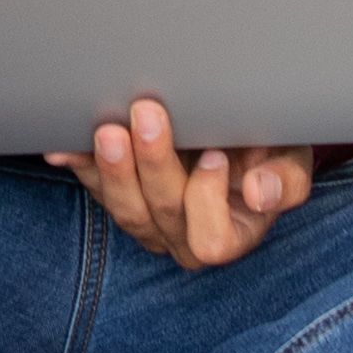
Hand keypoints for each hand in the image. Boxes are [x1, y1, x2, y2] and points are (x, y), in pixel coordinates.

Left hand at [72, 97, 313, 269]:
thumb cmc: (268, 150)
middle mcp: (183, 238)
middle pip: (159, 213)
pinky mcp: (119, 194)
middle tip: (148, 113)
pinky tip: (61, 146)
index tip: (213, 155)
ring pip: (123, 206)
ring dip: (113, 167)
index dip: (208, 199)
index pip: (211, 239)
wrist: (241, 135)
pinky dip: (78, 163)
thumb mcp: (290, 159)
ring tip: (110, 128)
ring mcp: (147, 220)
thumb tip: (259, 192)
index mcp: (230, 235)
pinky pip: (94, 186)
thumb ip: (284, 179)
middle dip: (153, 163)